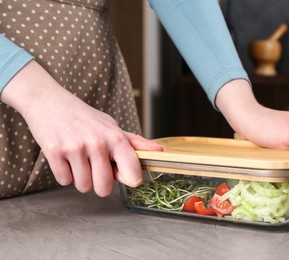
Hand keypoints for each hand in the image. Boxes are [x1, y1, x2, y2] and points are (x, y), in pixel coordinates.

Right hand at [1, 61, 163, 196]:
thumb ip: (135, 143)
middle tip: (94, 167)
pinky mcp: (54, 152)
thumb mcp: (112, 126)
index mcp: (116, 138)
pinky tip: (65, 157)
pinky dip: (64, 173)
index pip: (132, 173)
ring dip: (81, 178)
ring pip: (83, 186)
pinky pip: (64, 181)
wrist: (50, 102)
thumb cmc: (85, 117)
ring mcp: (75, 148)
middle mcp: (97, 143)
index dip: (130, 180)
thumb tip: (159, 151)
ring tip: (78, 159)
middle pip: (104, 189)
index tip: (124, 176)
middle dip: (99, 183)